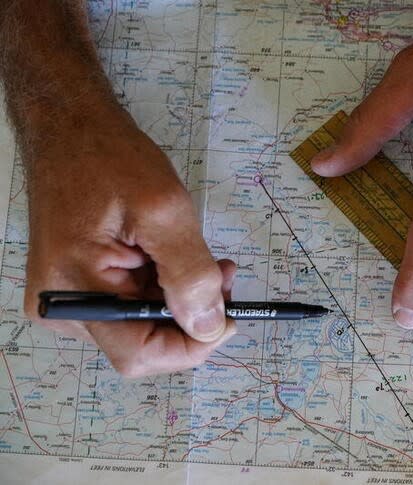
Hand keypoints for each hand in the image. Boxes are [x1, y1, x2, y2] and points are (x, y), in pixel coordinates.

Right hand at [23, 108, 235, 377]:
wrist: (71, 129)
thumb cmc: (109, 158)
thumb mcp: (163, 210)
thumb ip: (189, 273)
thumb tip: (209, 327)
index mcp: (73, 289)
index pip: (139, 354)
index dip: (191, 347)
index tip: (229, 319)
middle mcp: (63, 306)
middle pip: (143, 342)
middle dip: (192, 317)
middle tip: (224, 276)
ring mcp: (70, 298)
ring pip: (142, 324)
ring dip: (182, 300)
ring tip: (207, 260)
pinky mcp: (81, 286)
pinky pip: (132, 305)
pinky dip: (165, 289)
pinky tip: (179, 259)